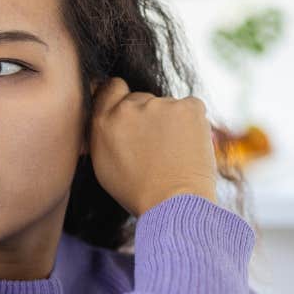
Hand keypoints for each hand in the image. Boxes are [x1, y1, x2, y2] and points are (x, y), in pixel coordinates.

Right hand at [85, 77, 218, 216]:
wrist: (174, 205)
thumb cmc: (139, 193)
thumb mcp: (104, 166)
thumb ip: (102, 135)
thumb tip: (105, 119)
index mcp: (104, 121)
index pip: (111, 88)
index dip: (122, 99)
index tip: (132, 115)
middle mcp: (128, 108)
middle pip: (140, 98)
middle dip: (147, 117)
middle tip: (156, 147)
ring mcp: (160, 104)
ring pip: (166, 105)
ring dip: (170, 122)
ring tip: (174, 154)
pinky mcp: (188, 107)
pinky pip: (190, 107)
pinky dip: (191, 123)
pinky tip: (188, 147)